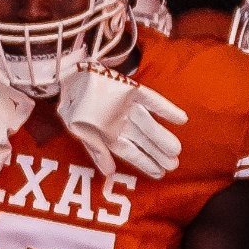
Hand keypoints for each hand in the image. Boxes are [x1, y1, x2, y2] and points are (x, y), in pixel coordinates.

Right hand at [56, 62, 190, 179]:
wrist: (66, 74)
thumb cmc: (72, 104)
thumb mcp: (80, 130)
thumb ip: (97, 150)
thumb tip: (110, 173)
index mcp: (108, 132)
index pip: (129, 150)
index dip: (144, 162)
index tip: (159, 174)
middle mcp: (121, 120)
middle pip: (142, 139)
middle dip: (156, 152)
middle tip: (173, 165)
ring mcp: (128, 105)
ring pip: (148, 123)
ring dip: (161, 135)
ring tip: (176, 150)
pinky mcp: (132, 90)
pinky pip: (152, 100)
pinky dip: (166, 109)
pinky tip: (181, 120)